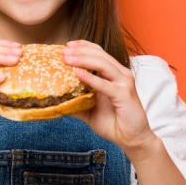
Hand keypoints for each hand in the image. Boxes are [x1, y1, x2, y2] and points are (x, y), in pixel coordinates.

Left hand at [61, 40, 156, 154]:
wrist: (131, 139)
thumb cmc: (113, 123)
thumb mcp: (88, 110)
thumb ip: (75, 102)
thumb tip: (54, 100)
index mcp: (114, 74)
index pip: (99, 53)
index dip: (83, 46)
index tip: (66, 46)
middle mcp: (120, 74)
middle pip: (99, 55)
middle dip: (80, 51)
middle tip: (63, 52)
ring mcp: (124, 83)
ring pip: (102, 64)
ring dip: (83, 60)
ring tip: (67, 59)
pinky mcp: (124, 95)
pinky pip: (105, 84)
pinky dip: (91, 78)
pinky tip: (77, 73)